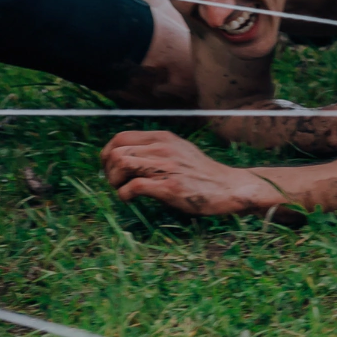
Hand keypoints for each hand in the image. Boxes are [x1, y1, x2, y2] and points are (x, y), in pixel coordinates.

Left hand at [100, 130, 282, 215]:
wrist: (228, 186)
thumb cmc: (202, 173)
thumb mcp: (179, 150)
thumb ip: (156, 149)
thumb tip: (127, 157)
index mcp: (163, 138)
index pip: (120, 137)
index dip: (108, 153)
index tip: (110, 168)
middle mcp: (162, 148)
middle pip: (116, 151)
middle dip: (108, 170)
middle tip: (116, 182)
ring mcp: (166, 166)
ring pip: (121, 164)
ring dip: (115, 181)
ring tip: (123, 189)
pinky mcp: (169, 187)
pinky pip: (133, 187)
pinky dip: (125, 195)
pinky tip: (131, 199)